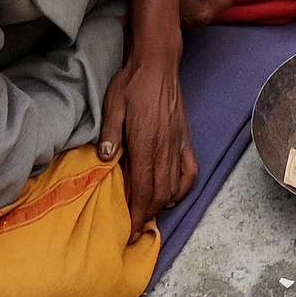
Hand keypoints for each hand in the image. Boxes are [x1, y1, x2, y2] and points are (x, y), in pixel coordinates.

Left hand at [99, 58, 196, 239]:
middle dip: (147, 215)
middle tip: (135, 229)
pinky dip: (183, 188)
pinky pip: (190, 170)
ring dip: (162, 204)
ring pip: (174, 185)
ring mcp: (177, 144)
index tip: (130, 233)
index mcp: (145, 143)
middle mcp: (164, 148)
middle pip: (158, 193)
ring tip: (149, 213)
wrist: (158, 63)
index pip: (142, 189)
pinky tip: (173, 194)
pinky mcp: (186, 138)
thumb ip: (110, 132)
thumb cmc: (132, 83)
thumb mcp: (113, 104)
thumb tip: (105, 159)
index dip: (137, 215)